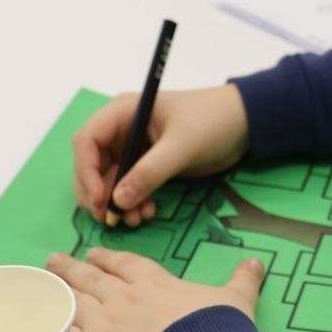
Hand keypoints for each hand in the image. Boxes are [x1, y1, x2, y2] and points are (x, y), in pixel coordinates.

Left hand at [46, 247, 263, 331]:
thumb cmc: (216, 331)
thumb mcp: (236, 299)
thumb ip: (242, 280)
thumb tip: (256, 262)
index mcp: (155, 284)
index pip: (126, 266)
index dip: (110, 258)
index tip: (96, 253)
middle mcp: (125, 299)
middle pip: (92, 279)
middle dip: (74, 268)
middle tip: (55, 258)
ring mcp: (104, 324)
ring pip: (75, 303)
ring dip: (60, 291)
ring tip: (47, 281)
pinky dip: (55, 328)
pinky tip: (47, 322)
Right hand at [72, 84, 248, 226]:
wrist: (246, 124)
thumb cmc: (213, 122)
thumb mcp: (181, 147)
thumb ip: (149, 172)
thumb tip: (117, 201)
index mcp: (124, 111)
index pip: (87, 140)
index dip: (86, 171)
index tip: (100, 199)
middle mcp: (123, 128)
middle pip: (92, 163)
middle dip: (98, 192)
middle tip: (110, 219)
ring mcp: (134, 146)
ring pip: (110, 179)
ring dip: (117, 202)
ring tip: (135, 220)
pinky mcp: (148, 163)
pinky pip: (128, 186)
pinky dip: (132, 202)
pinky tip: (146, 214)